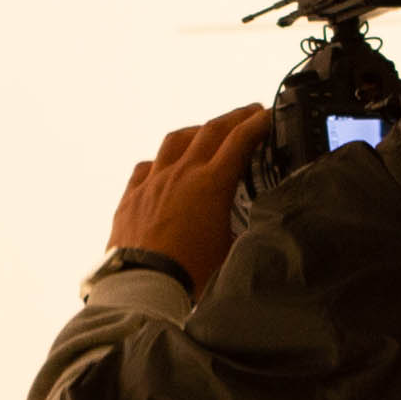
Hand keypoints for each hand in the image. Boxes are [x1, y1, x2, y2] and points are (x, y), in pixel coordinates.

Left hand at [104, 106, 270, 296]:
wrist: (144, 285)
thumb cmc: (190, 272)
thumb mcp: (232, 249)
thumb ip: (245, 228)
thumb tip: (259, 223)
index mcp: (211, 184)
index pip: (240, 140)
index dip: (257, 123)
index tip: (268, 115)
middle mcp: (181, 174)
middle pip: (211, 131)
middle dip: (234, 117)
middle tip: (249, 114)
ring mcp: (153, 182)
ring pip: (175, 140)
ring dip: (196, 131)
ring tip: (206, 133)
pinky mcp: (132, 196)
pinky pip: (146, 167)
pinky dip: (160, 161)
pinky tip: (164, 167)